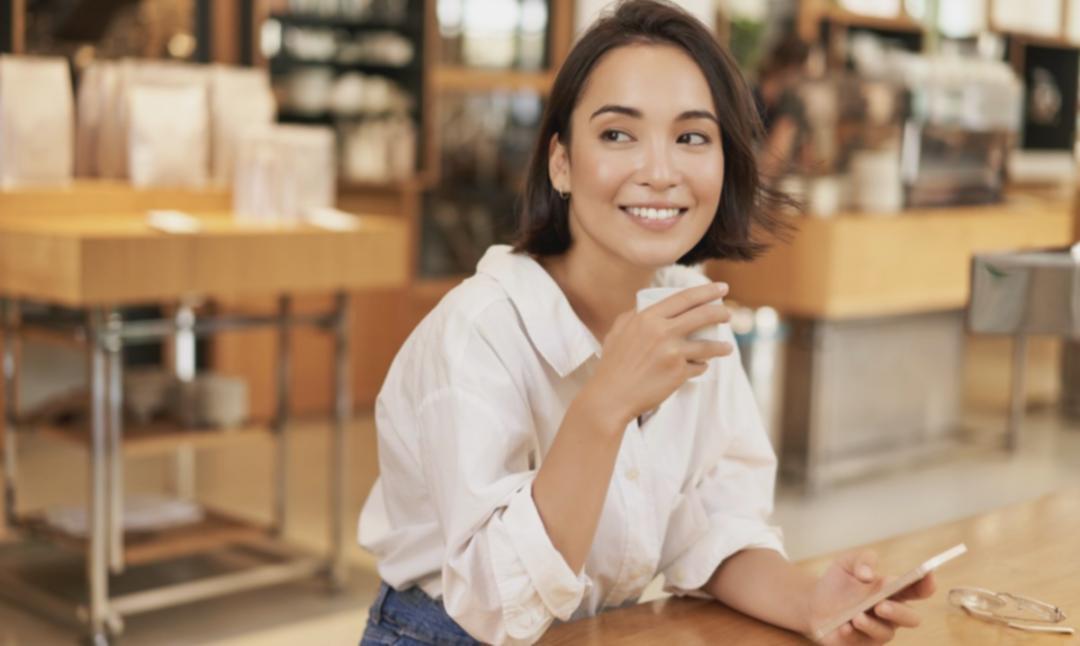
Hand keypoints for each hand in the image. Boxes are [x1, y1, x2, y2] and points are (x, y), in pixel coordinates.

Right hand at [583, 282, 732, 429]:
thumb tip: (648, 307)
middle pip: (702, 316)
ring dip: (721, 346)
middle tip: (728, 314)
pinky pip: (698, 367)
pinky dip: (701, 366)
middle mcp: (662, 332)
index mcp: (648, 318)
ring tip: (726, 347)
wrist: (611, 396)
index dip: (707, 291)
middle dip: (721, 312)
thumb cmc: (612, 365)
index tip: (721, 288)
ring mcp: (672, 353)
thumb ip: (633, 316)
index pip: (684, 298)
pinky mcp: (678, 373)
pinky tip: (701, 366)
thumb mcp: (618, 332)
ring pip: (707, 345)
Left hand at [808, 551, 935, 644]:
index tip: (926, 572)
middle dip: (899, 612)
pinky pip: (862, 643)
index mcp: (893, 591)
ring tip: (856, 617)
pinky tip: (843, 627)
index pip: (918, 590)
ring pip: (886, 633)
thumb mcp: (847, 563)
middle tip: (881, 605)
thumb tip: (868, 575)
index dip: (926, 583)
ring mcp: (877, 631)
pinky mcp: (861, 644)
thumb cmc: (838, 582)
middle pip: (911, 618)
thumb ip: (862, 560)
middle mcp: (891, 613)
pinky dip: (852, 634)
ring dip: (872, 625)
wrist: (814, 603)